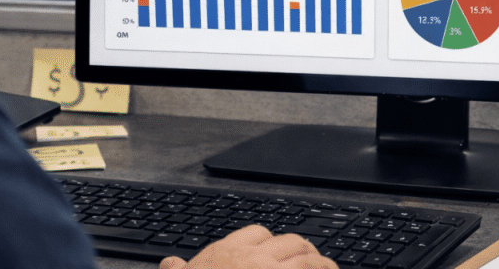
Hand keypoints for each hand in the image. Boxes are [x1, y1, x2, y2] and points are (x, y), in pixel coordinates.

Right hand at [160, 225, 338, 268]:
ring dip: (321, 262)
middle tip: (312, 259)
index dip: (271, 240)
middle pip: (287, 241)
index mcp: (225, 254)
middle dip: (302, 248)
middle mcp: (250, 258)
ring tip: (329, 268)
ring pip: (305, 256)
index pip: (256, 233)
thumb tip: (169, 264)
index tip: (278, 250)